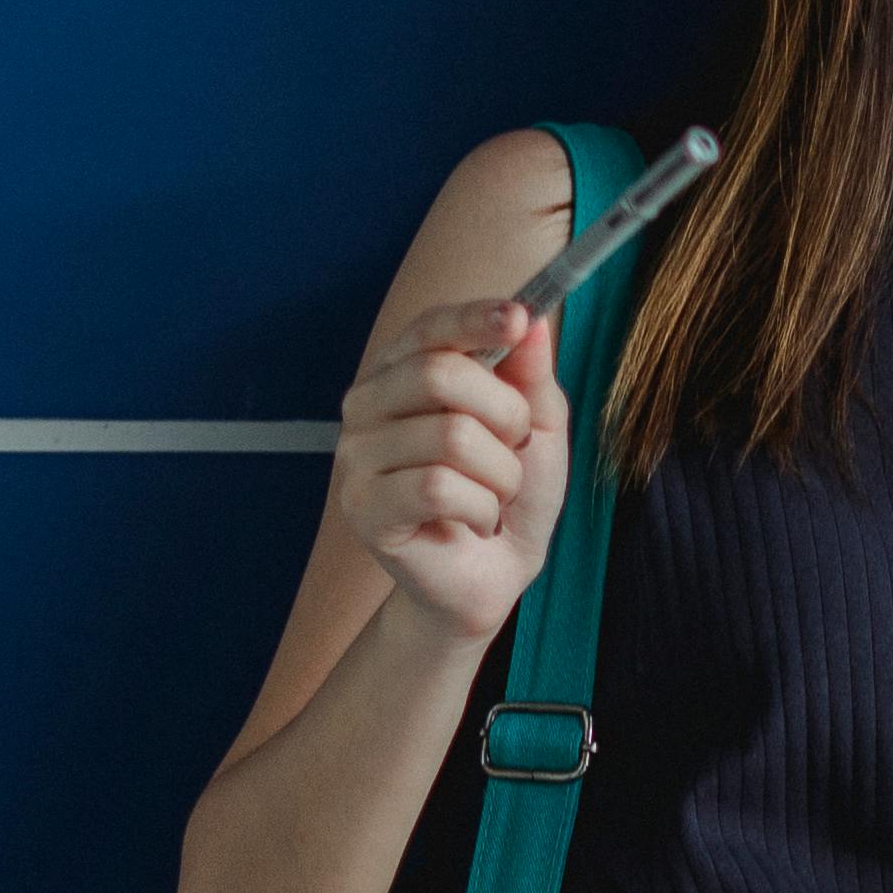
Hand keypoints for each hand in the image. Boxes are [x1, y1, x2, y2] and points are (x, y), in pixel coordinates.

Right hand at [333, 297, 567, 642]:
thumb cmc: (509, 494)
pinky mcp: (362, 507)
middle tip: (513, 448)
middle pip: (441, 375)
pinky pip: (439, 487)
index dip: (474, 318)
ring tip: (494, 495)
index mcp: (402, 372)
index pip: (430, 328)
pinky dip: (480, 507)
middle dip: (505, 415)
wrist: (494, 575)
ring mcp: (356, 457)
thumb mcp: (535, 427)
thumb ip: (531, 374)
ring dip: (500, 473)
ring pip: (451, 437)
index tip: (519, 317)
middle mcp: (367, 405)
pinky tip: (475, 521)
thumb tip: (531, 319)